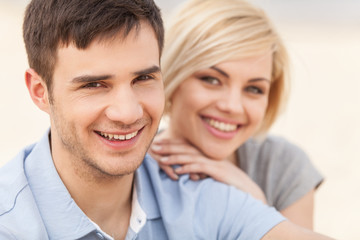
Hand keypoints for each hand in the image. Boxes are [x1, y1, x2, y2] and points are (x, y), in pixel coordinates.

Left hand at [149, 137, 266, 203]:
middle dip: (169, 147)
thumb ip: (201, 171)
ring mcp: (213, 163)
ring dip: (175, 158)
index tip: (159, 143)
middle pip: (186, 149)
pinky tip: (178, 171)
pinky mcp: (217, 171)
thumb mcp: (214, 175)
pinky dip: (188, 168)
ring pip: (190, 157)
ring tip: (161, 160)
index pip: (187, 146)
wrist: (248, 189)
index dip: (172, 144)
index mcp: (207, 155)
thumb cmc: (231, 183)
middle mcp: (209, 156)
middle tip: (154, 147)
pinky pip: (200, 168)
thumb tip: (188, 172)